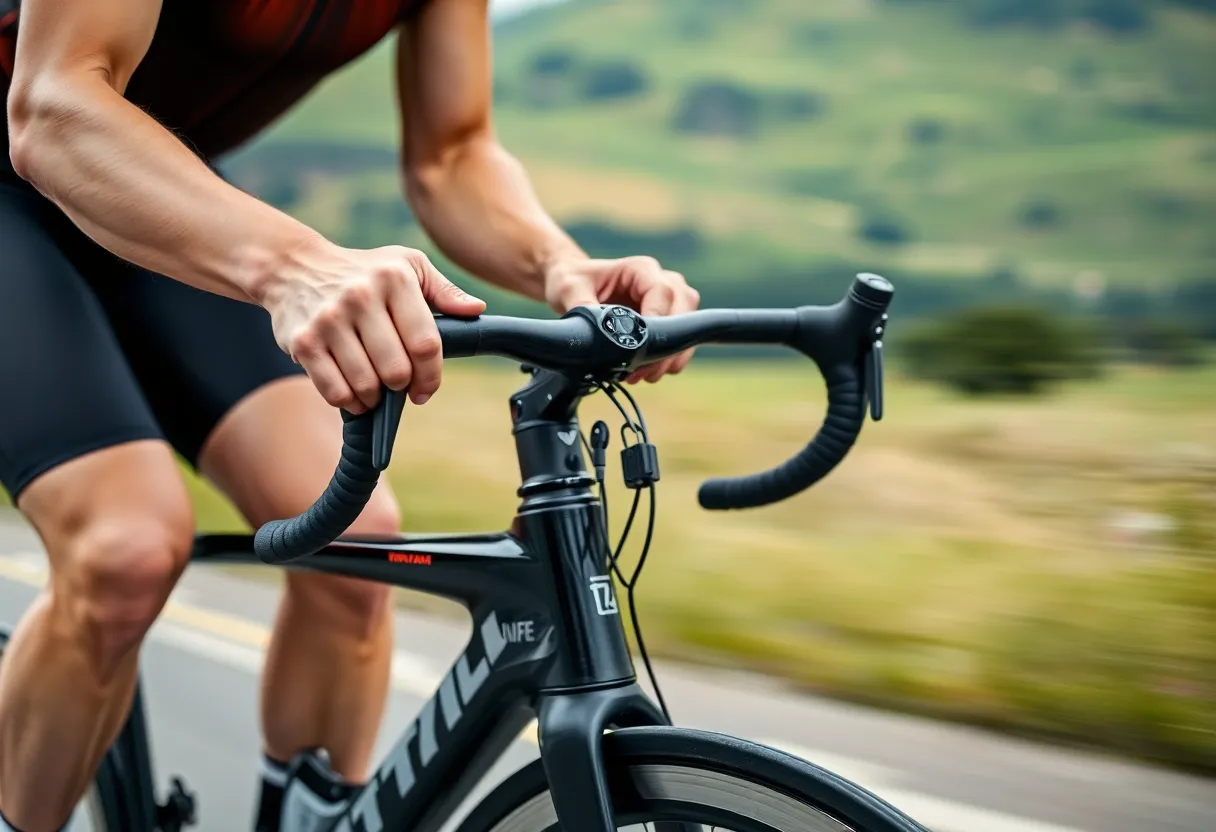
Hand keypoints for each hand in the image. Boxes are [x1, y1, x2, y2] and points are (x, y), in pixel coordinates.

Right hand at [260, 240, 485, 412]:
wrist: (294, 267)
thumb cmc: (361, 270)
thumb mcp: (406, 265)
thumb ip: (444, 290)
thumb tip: (476, 309)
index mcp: (394, 279)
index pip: (426, 344)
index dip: (432, 376)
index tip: (426, 388)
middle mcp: (360, 297)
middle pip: (397, 370)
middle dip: (403, 386)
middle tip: (398, 384)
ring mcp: (329, 320)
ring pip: (367, 385)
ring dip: (376, 397)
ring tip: (375, 389)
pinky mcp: (303, 342)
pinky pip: (335, 391)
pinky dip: (350, 401)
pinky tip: (353, 392)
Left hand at [543, 255, 700, 382]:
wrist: (576, 286)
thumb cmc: (573, 281)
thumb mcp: (569, 289)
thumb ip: (581, 305)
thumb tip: (595, 332)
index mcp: (641, 269)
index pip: (663, 292)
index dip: (658, 321)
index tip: (641, 347)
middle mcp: (663, 281)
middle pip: (684, 310)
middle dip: (667, 346)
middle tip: (642, 371)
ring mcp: (671, 300)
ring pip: (688, 328)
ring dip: (670, 357)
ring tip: (640, 375)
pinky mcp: (669, 320)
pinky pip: (681, 342)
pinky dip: (667, 361)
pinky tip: (644, 372)